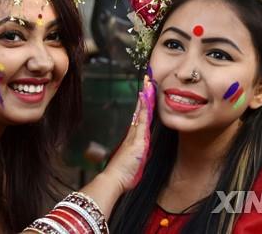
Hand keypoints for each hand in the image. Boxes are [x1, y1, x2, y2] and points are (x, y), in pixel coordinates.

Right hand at [102, 74, 155, 192]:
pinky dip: (144, 107)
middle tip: (146, 81)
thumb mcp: (133, 163)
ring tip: (148, 83)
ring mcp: (135, 135)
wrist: (113, 179)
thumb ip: (136, 156)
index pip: (140, 118)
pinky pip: (142, 119)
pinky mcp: (137, 139)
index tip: (145, 93)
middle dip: (144, 96)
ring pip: (142, 112)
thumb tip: (139, 153)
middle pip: (140, 111)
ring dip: (145, 97)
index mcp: (134, 139)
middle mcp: (134, 133)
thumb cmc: (122, 175)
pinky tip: (145, 97)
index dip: (143, 106)